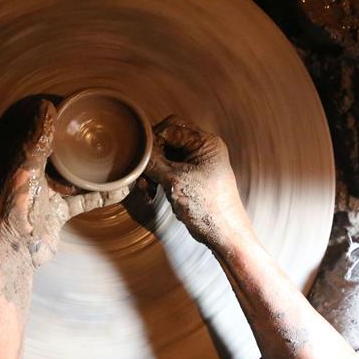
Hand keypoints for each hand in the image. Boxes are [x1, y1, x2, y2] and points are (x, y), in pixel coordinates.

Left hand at [0, 99, 128, 267]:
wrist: (17, 250)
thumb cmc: (15, 206)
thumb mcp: (26, 167)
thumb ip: (37, 139)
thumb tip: (47, 105)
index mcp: (23, 158)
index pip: (41, 131)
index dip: (57, 118)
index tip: (78, 106)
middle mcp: (35, 172)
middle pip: (61, 152)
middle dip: (80, 142)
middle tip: (105, 129)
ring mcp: (49, 192)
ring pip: (76, 174)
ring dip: (96, 168)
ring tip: (118, 156)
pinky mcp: (61, 210)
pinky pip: (85, 198)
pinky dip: (103, 194)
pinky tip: (122, 187)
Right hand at [143, 116, 250, 248]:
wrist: (222, 233)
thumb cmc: (206, 206)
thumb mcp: (175, 181)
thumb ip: (153, 162)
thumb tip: (136, 151)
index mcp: (206, 142)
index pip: (172, 126)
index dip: (154, 139)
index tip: (143, 157)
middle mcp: (202, 148)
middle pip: (166, 140)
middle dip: (152, 157)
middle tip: (144, 174)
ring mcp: (196, 162)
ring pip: (164, 156)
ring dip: (152, 170)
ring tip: (147, 188)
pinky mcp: (190, 176)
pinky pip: (167, 169)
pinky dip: (157, 179)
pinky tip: (151, 193)